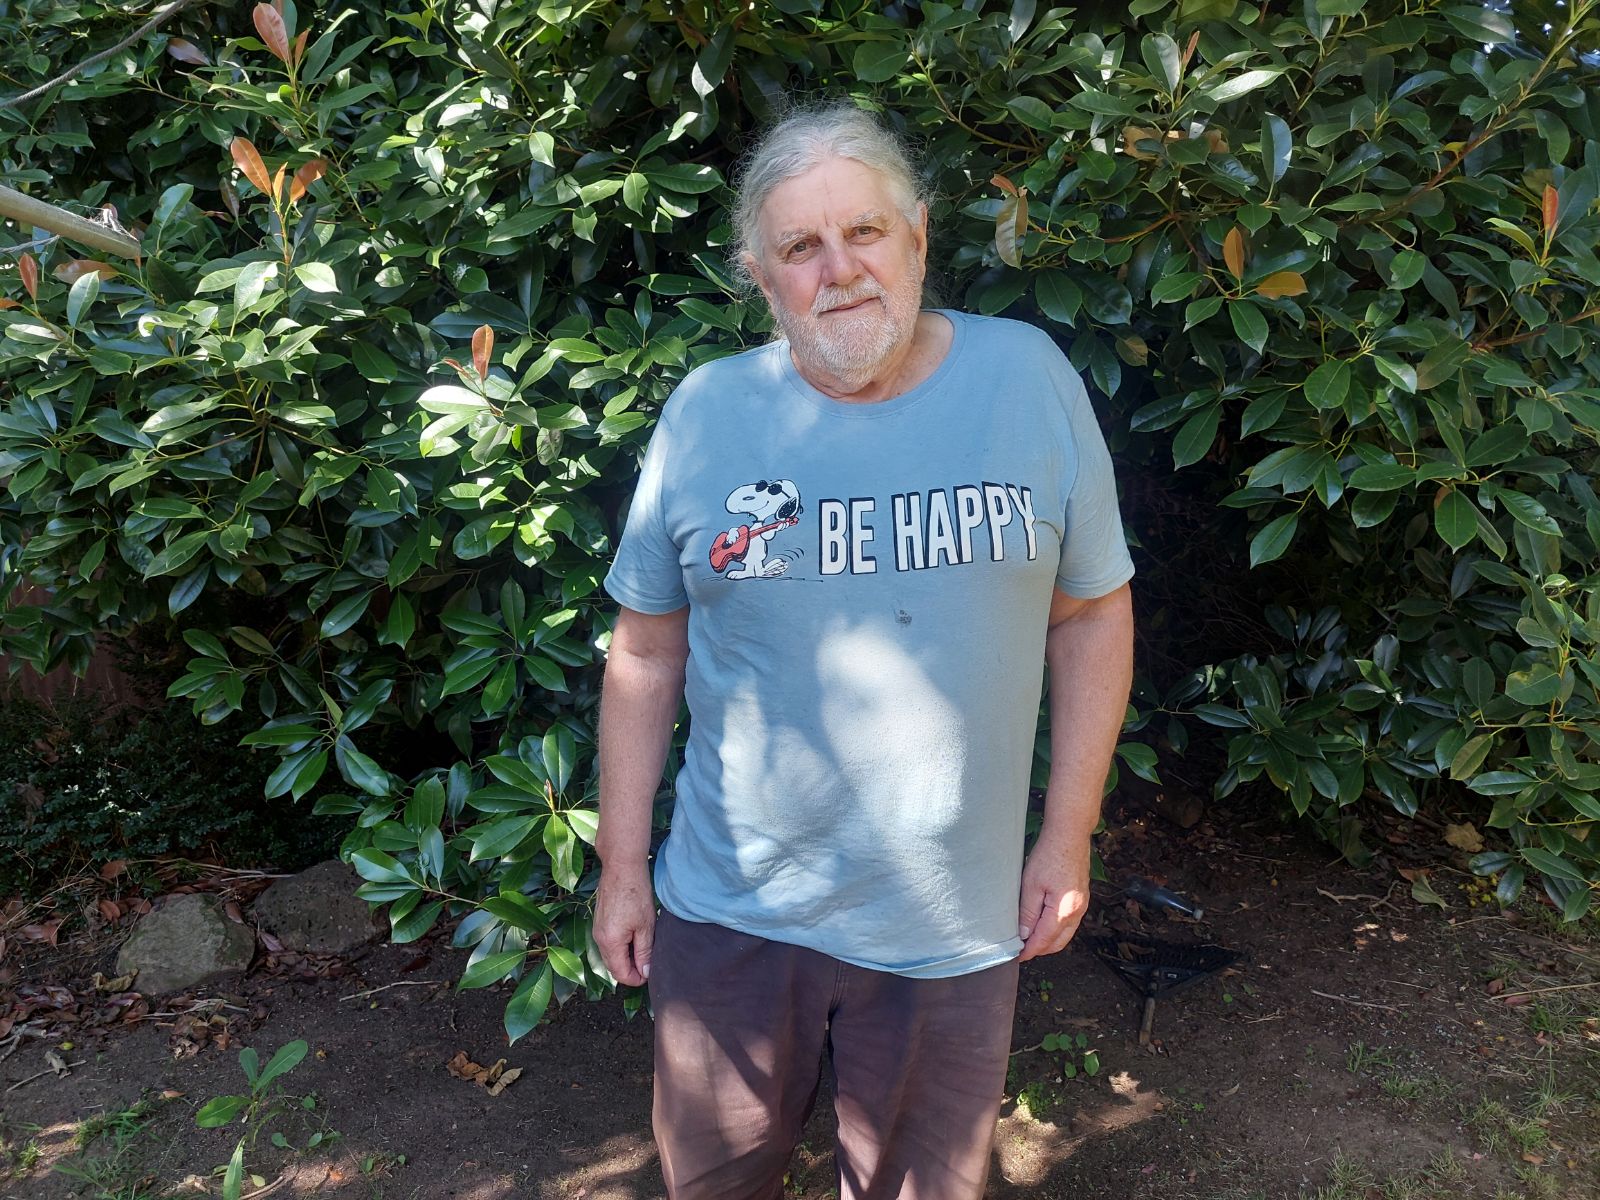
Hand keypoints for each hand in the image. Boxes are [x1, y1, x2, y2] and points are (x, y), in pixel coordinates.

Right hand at [593, 864, 655, 985]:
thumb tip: (645, 972)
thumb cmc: (635, 894)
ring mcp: (597, 929)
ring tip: (645, 947)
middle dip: (631, 969)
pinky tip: (635, 935)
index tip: (650, 973)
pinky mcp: (599, 921)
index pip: (620, 974)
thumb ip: (644, 952)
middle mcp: (599, 939)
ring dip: (626, 957)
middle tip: (650, 962)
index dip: (636, 978)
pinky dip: (621, 946)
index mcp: (610, 943)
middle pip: (613, 967)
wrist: (621, 868)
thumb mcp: (646, 926)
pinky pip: (608, 942)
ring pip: (611, 954)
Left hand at [1016, 835, 1091, 961]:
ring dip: (1049, 940)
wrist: (1070, 834)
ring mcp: (1082, 905)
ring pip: (1065, 934)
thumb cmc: (1049, 856)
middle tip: (1021, 950)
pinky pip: (1070, 923)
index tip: (1016, 957)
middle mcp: (1077, 912)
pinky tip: (1043, 924)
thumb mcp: (1031, 885)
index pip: (1044, 940)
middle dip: (1040, 949)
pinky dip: (1057, 929)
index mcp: (1063, 911)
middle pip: (1058, 943)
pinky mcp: (1082, 898)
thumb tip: (1024, 936)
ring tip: (1029, 939)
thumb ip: (1028, 913)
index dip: (1029, 951)